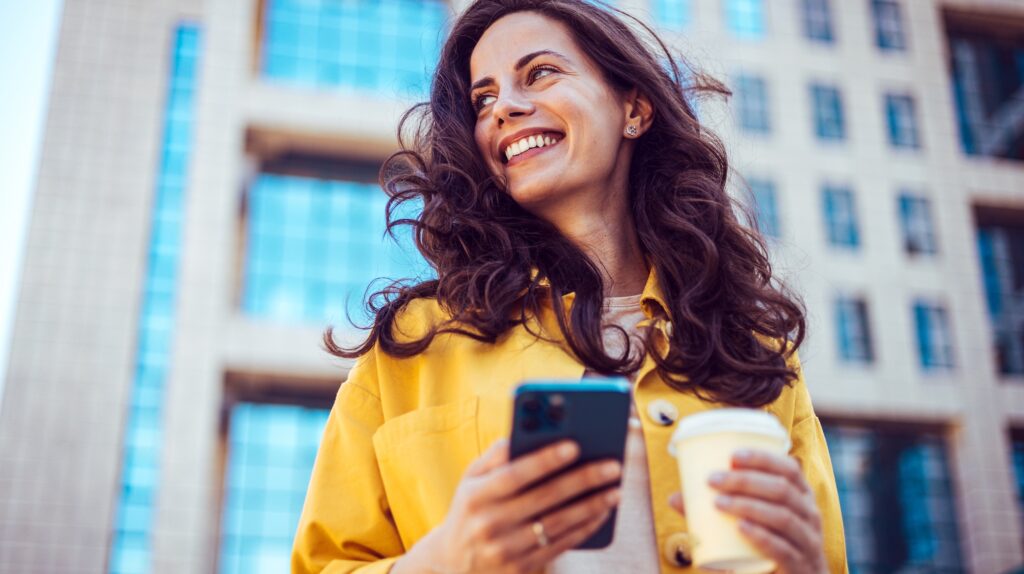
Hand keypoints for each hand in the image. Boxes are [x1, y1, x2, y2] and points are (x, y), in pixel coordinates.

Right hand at [394, 439, 621, 573]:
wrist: (453, 563)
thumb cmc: (471, 508)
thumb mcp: (471, 479)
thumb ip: (497, 455)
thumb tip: (529, 429)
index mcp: (475, 495)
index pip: (515, 474)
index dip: (545, 460)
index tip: (575, 445)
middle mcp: (489, 524)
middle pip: (544, 498)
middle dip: (582, 480)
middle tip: (612, 466)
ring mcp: (505, 550)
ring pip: (557, 524)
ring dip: (591, 506)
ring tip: (615, 490)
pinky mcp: (520, 569)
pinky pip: (560, 546)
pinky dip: (585, 528)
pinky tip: (602, 513)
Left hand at [667, 450, 826, 573]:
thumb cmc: (771, 547)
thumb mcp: (749, 524)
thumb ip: (713, 513)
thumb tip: (675, 498)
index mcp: (801, 498)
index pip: (789, 469)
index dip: (763, 458)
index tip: (732, 455)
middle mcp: (809, 516)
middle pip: (782, 490)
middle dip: (746, 481)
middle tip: (713, 480)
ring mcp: (808, 543)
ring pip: (783, 517)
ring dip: (748, 506)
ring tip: (719, 502)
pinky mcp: (800, 566)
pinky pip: (784, 550)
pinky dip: (762, 537)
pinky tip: (741, 528)